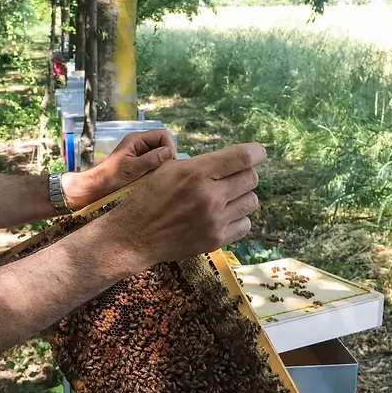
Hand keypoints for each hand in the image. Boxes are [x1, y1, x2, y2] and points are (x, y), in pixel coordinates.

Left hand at [61, 130, 176, 209]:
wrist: (94, 189)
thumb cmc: (109, 178)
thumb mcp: (131, 169)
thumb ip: (151, 159)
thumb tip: (169, 153)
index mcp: (136, 140)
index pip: (163, 135)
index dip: (169, 147)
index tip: (168, 164)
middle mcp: (139, 145)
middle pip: (163, 145)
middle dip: (167, 158)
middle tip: (164, 173)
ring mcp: (140, 155)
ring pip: (160, 156)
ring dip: (162, 166)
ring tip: (158, 178)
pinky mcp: (139, 166)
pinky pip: (155, 165)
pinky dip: (157, 172)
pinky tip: (154, 181)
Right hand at [98, 143, 265, 268]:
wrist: (134, 235)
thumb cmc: (148, 197)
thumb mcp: (168, 169)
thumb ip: (200, 164)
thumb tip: (229, 160)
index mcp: (197, 172)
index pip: (243, 157)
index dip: (256, 152)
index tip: (257, 153)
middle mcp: (210, 195)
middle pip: (251, 178)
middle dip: (244, 175)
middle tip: (230, 178)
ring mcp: (214, 220)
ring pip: (251, 202)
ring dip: (242, 197)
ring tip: (225, 198)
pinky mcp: (216, 240)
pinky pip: (245, 224)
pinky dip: (237, 219)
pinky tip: (222, 216)